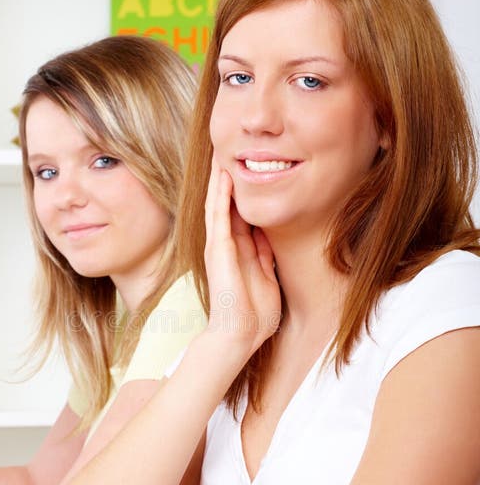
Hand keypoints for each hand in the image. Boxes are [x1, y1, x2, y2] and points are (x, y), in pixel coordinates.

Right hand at [204, 160, 280, 358]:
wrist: (240, 335)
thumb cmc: (254, 315)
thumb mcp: (267, 277)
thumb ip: (264, 256)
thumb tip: (267, 236)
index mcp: (239, 251)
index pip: (239, 214)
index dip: (241, 192)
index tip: (247, 168)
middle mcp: (225, 245)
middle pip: (226, 203)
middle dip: (227, 178)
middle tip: (229, 149)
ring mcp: (219, 246)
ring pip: (218, 203)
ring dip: (220, 179)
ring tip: (222, 152)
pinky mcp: (217, 249)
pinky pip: (218, 215)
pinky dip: (220, 194)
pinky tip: (223, 173)